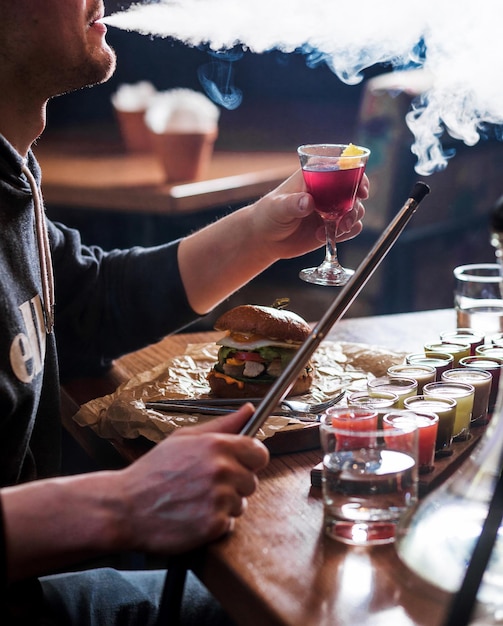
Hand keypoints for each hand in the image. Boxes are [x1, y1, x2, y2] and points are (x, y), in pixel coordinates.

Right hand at [117, 404, 268, 554]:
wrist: (125, 507)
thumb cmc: (154, 471)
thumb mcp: (184, 438)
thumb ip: (221, 425)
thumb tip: (248, 410)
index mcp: (218, 445)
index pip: (260, 453)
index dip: (250, 459)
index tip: (239, 463)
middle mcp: (222, 470)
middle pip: (252, 480)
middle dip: (234, 483)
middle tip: (206, 483)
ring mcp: (219, 499)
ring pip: (241, 503)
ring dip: (224, 504)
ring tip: (196, 499)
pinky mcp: (213, 525)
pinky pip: (229, 523)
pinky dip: (214, 522)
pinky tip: (193, 514)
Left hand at [250, 169, 368, 262]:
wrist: (264, 239)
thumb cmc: (267, 215)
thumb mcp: (277, 207)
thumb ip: (292, 204)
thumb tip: (308, 202)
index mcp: (315, 176)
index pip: (342, 168)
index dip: (357, 176)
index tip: (361, 190)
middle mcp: (327, 191)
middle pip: (354, 191)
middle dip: (356, 206)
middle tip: (346, 219)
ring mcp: (330, 210)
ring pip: (355, 210)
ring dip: (352, 220)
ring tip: (336, 229)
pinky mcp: (331, 227)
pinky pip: (350, 228)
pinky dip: (347, 233)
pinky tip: (329, 237)